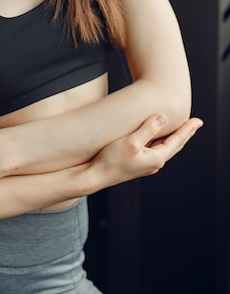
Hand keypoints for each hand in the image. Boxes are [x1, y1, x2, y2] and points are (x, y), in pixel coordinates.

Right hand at [82, 114, 202, 189]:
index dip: (188, 129)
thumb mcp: (131, 141)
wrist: (95, 176)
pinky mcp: (136, 163)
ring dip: (173, 137)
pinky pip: (153, 149)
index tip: (198, 121)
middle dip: (185, 133)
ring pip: (164, 147)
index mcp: (156, 158)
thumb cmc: (111, 160)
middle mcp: (153, 163)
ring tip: (179, 129)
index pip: (177, 140)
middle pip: (174, 145)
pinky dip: (160, 140)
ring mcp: (145, 164)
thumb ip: (148, 128)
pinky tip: (156, 137)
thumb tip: (163, 117)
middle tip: (195, 124)